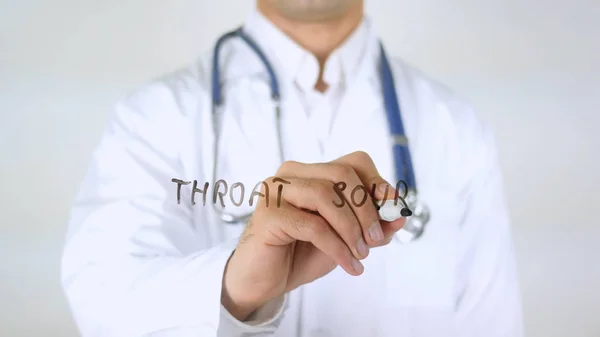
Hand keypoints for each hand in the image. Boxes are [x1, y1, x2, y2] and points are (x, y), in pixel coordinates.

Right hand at [221, 151, 405, 319]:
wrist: (265, 280)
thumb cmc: (303, 253)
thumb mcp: (347, 238)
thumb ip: (373, 225)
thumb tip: (401, 214)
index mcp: (311, 172)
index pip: (354, 162)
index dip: (378, 184)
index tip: (392, 213)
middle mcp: (291, 173)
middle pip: (342, 174)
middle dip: (366, 209)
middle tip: (374, 240)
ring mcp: (276, 190)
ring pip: (326, 195)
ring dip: (351, 229)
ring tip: (360, 254)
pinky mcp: (268, 214)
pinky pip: (313, 225)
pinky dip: (337, 247)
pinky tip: (349, 264)